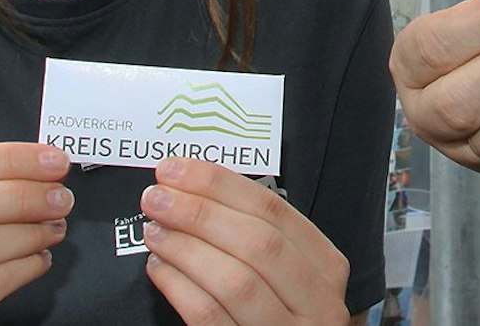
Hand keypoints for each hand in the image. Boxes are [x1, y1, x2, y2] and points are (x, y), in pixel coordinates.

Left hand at [139, 158, 349, 324]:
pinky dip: (180, 288)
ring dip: (186, 249)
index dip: (220, 185)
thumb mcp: (289, 272)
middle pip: (257, 243)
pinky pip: (211, 318)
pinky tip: (160, 269)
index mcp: (325, 266)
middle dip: (199, 213)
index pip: (274, 210)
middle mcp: (316, 301)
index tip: (178, 169)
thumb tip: (194, 191)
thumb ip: (257, 237)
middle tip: (157, 197)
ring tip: (154, 231)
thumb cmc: (284, 313)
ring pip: (235, 281)